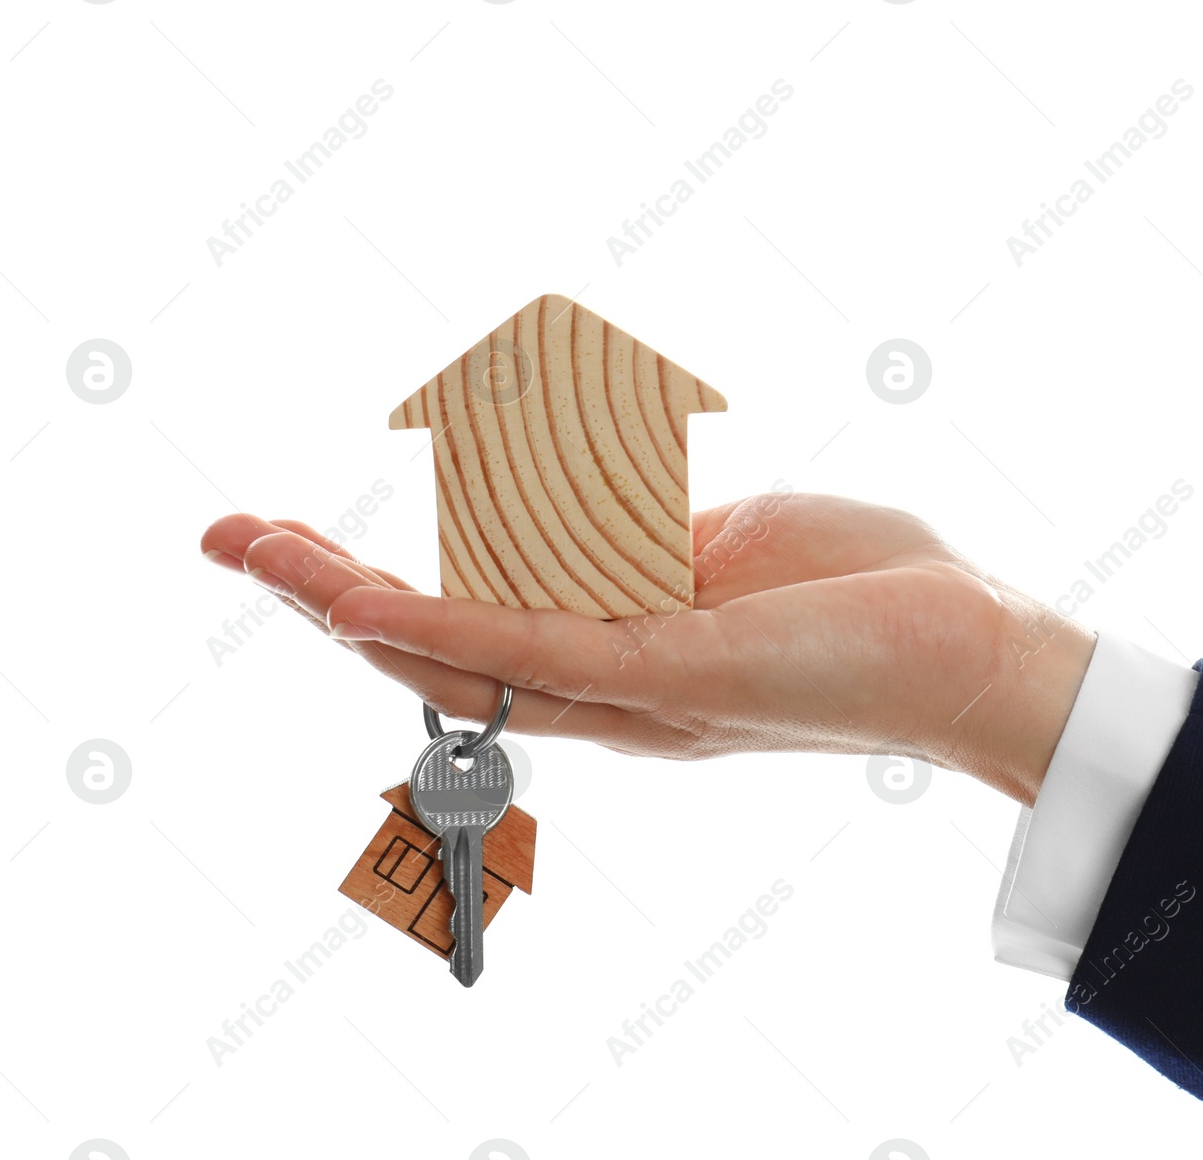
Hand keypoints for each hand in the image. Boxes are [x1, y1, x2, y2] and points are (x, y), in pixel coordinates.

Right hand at [201, 492, 1093, 804]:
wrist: (976, 644)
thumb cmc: (868, 588)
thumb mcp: (733, 544)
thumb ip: (649, 542)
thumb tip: (601, 514)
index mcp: (620, 649)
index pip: (470, 621)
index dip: (376, 586)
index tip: (299, 537)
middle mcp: (608, 688)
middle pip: (438, 648)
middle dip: (322, 594)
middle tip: (226, 537)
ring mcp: (634, 689)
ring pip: (463, 654)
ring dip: (348, 601)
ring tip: (258, 552)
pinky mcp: (675, 674)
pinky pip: (539, 650)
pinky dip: (446, 627)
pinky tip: (363, 605)